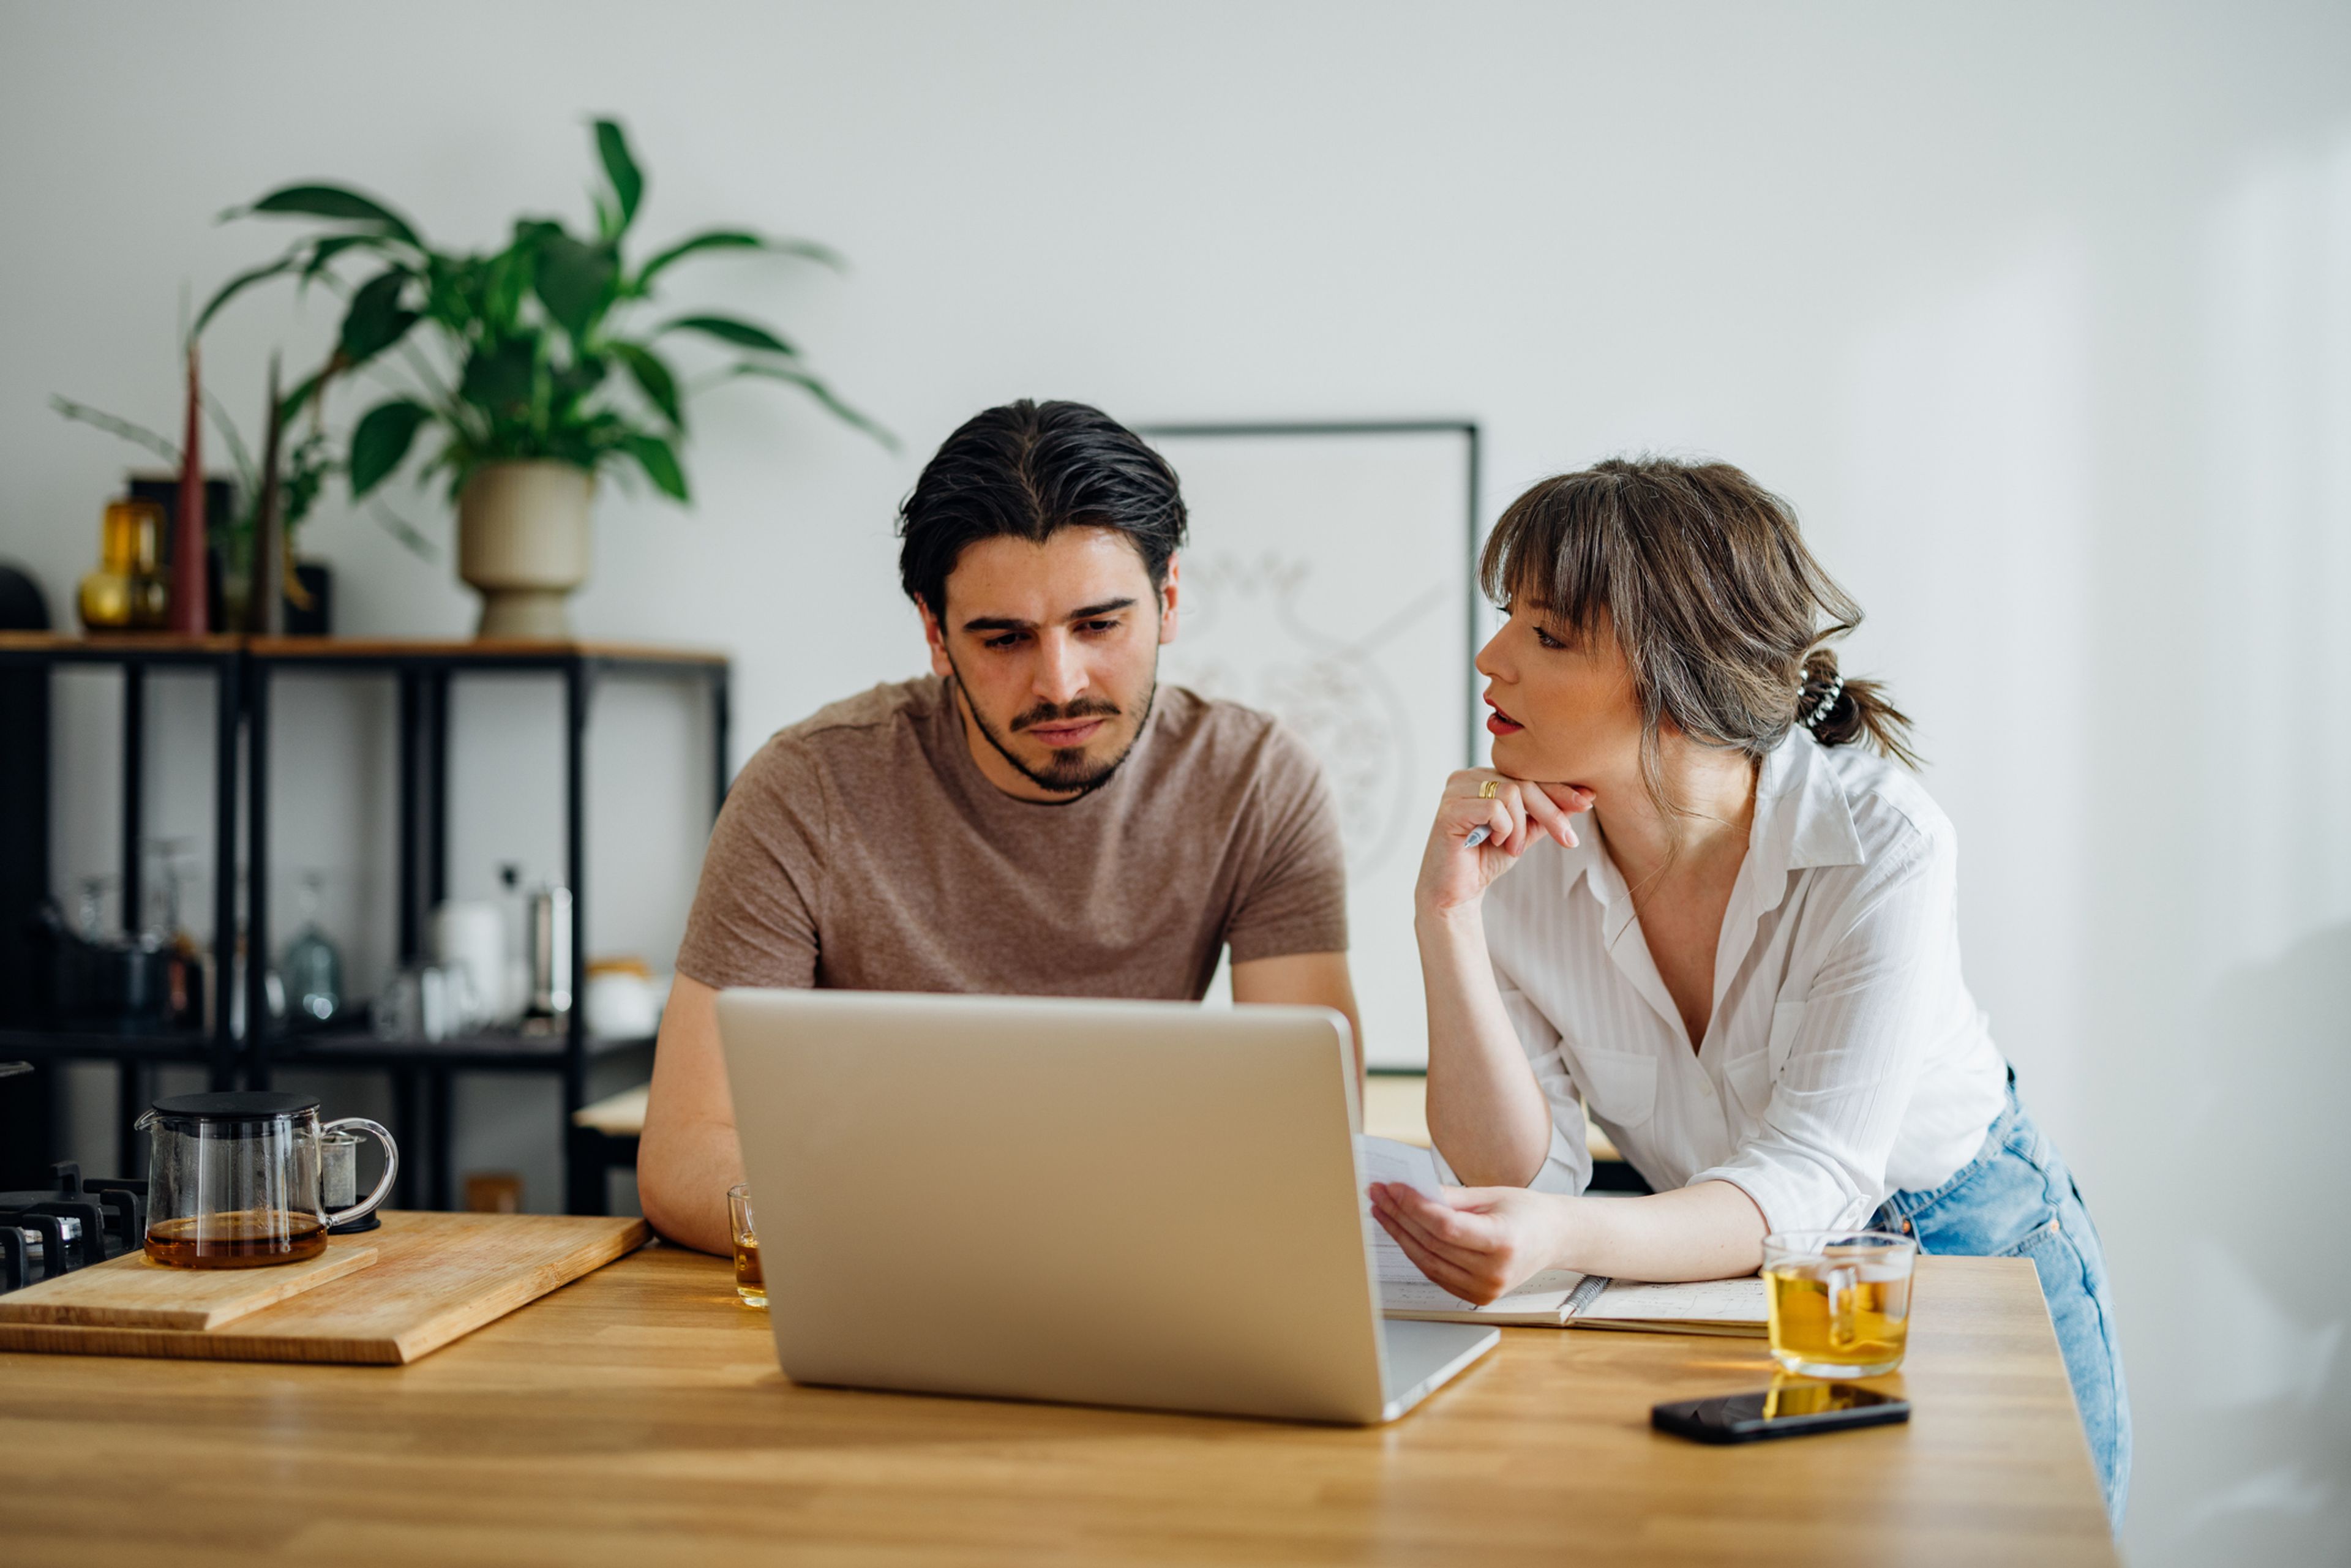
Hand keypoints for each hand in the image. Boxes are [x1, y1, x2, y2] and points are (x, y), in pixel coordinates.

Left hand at [1369, 1181, 1572, 1304]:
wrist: (1552, 1240)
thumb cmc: (1526, 1212)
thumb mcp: (1491, 1195)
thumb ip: (1450, 1197)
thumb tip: (1410, 1190)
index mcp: (1504, 1243)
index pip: (1447, 1227)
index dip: (1415, 1207)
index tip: (1393, 1188)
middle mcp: (1495, 1272)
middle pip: (1432, 1244)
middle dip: (1399, 1216)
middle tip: (1378, 1193)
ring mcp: (1485, 1289)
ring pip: (1427, 1261)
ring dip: (1399, 1233)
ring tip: (1381, 1209)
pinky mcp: (1476, 1296)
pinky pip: (1434, 1272)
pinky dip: (1414, 1250)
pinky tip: (1399, 1230)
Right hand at [1413, 769, 1593, 918]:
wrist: (1455, 892)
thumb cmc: (1485, 860)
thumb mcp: (1524, 833)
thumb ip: (1546, 814)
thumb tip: (1583, 798)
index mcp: (1485, 777)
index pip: (1528, 776)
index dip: (1560, 789)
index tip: (1588, 801)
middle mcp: (1468, 777)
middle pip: (1523, 783)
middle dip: (1551, 812)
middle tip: (1567, 838)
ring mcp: (1456, 791)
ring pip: (1511, 794)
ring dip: (1520, 827)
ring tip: (1512, 848)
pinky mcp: (1449, 810)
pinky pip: (1493, 808)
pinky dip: (1504, 829)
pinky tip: (1494, 843)